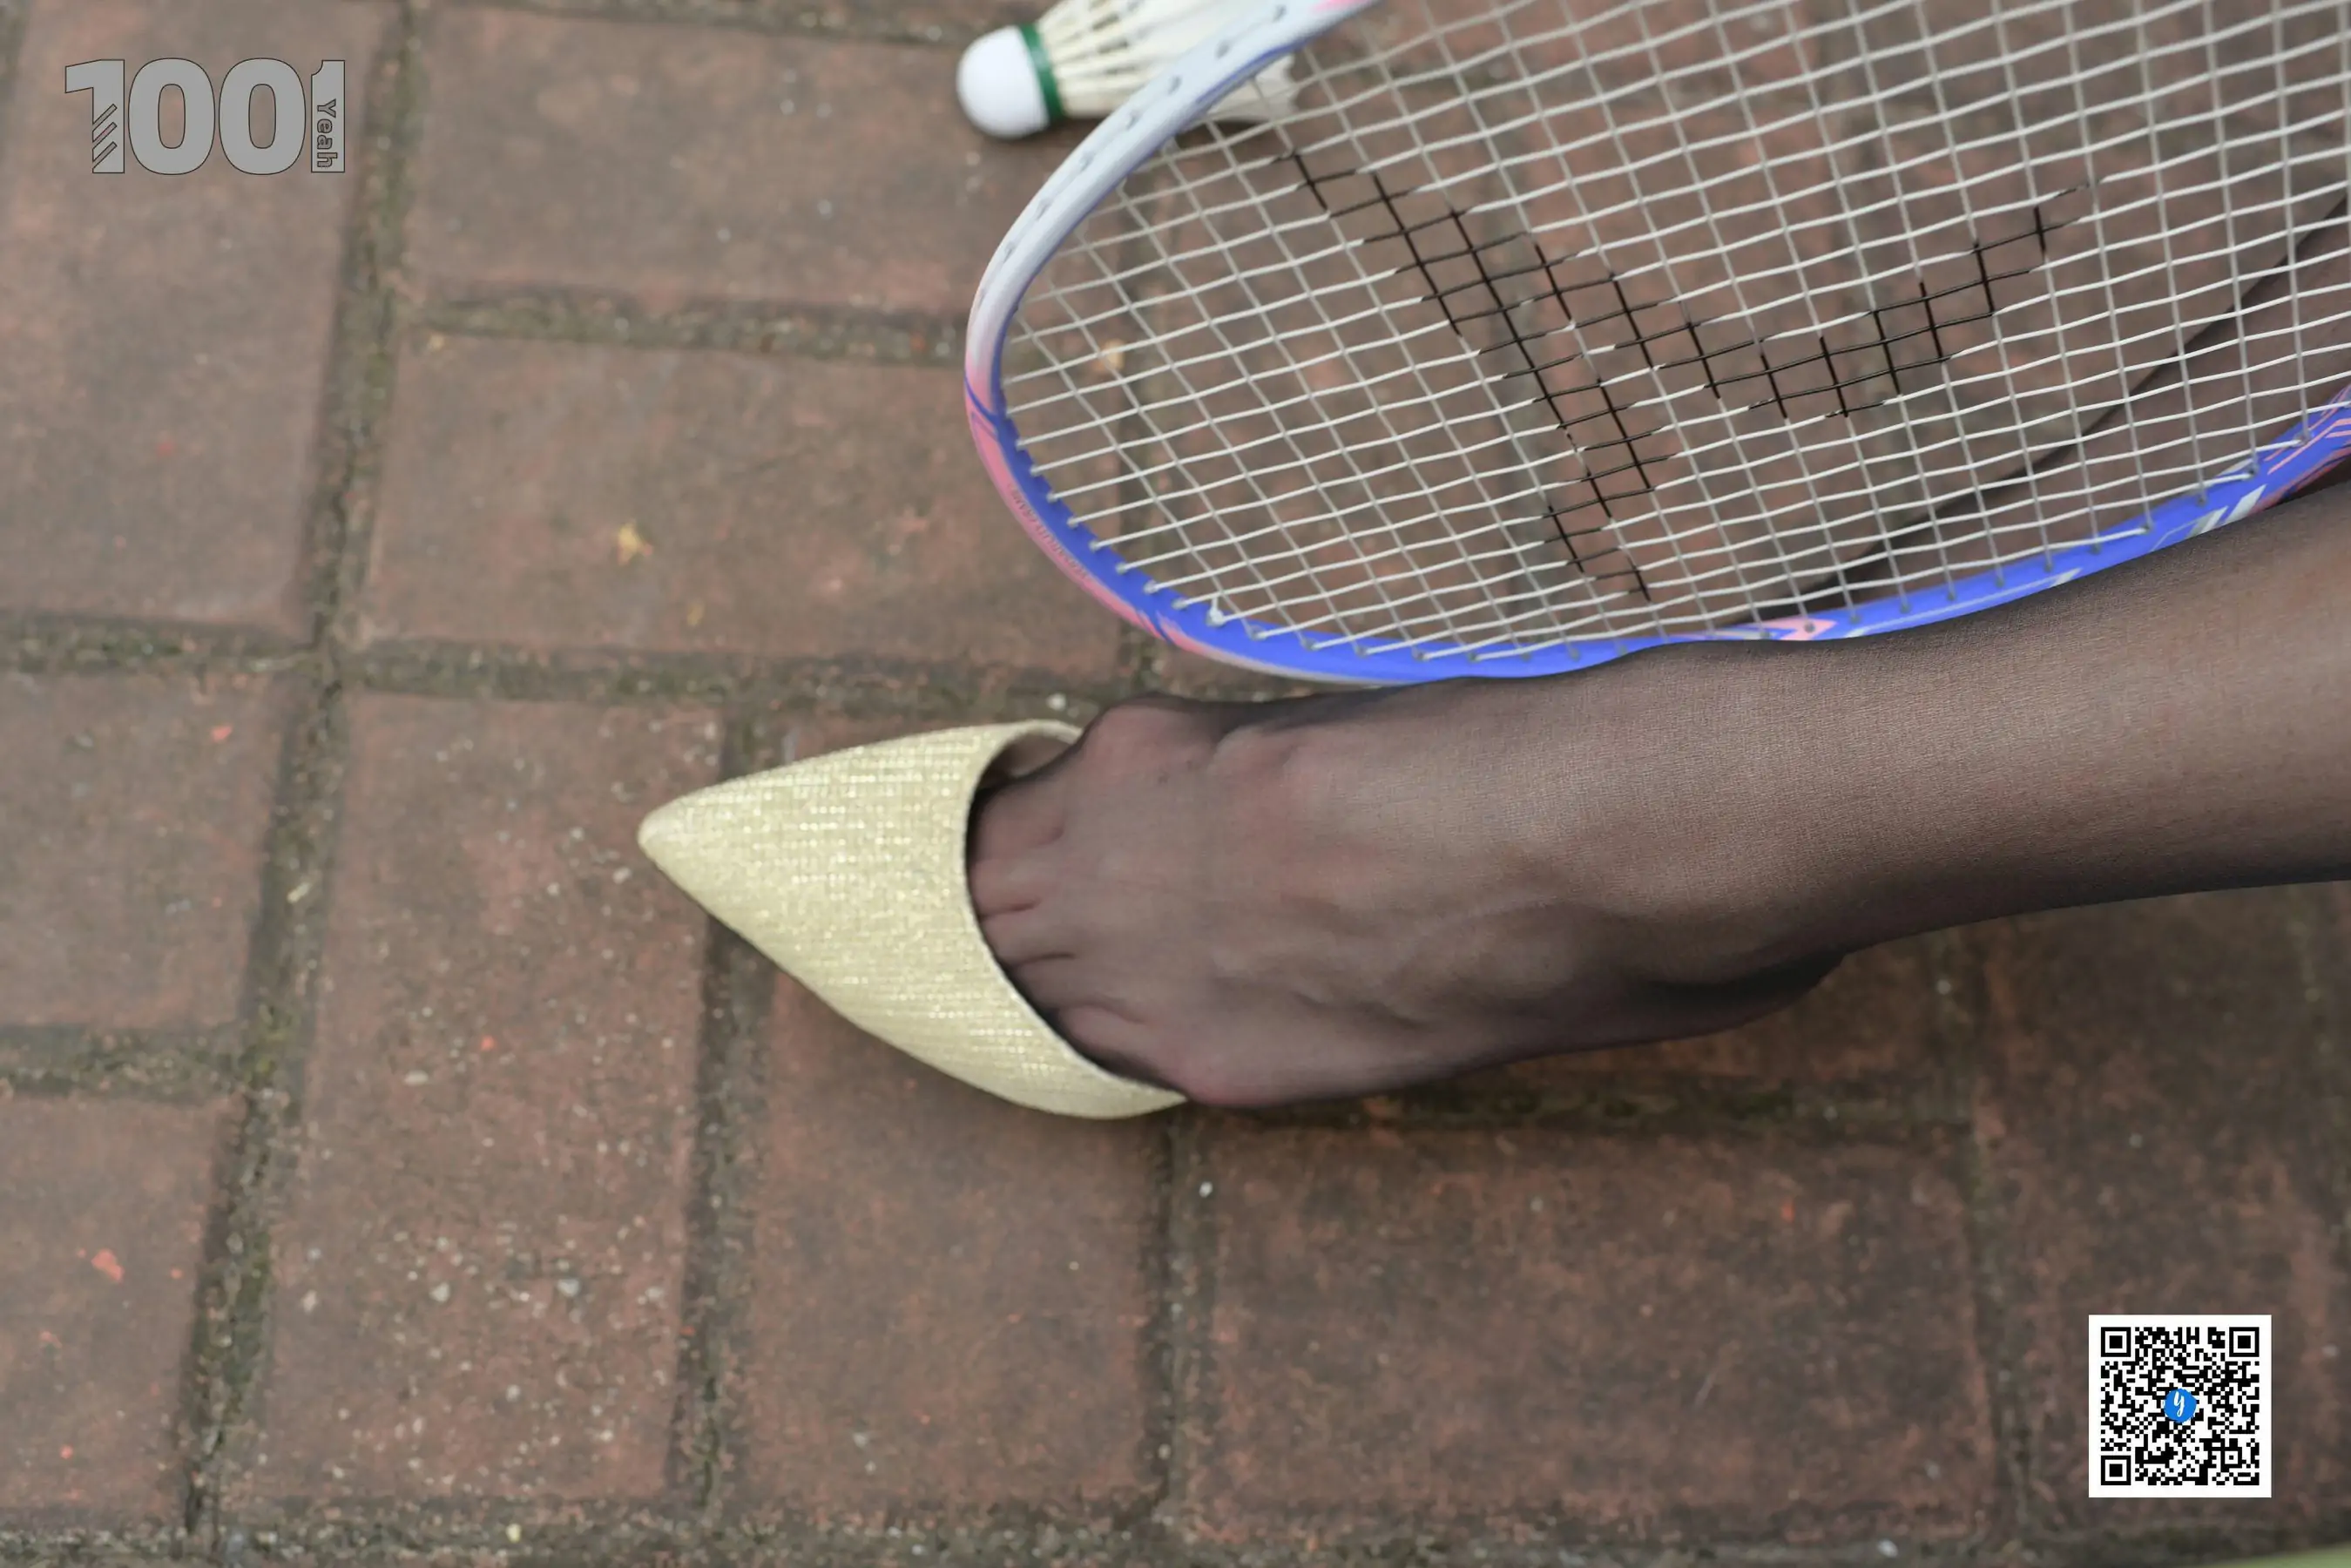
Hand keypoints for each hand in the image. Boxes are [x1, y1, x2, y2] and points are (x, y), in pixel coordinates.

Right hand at [967, 670, 1838, 1106]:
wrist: (1624, 841)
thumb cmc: (1594, 950)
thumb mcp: (1465, 1028)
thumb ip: (1349, 997)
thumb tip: (1336, 940)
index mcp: (1239, 1058)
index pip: (1085, 1035)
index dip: (1050, 986)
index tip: (1043, 947)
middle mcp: (1169, 978)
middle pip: (1014, 947)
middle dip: (987, 918)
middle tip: (970, 879)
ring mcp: (1157, 867)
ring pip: (1000, 864)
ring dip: (986, 841)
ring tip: (986, 816)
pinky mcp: (1179, 755)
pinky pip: (1054, 771)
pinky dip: (1034, 767)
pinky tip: (1049, 752)